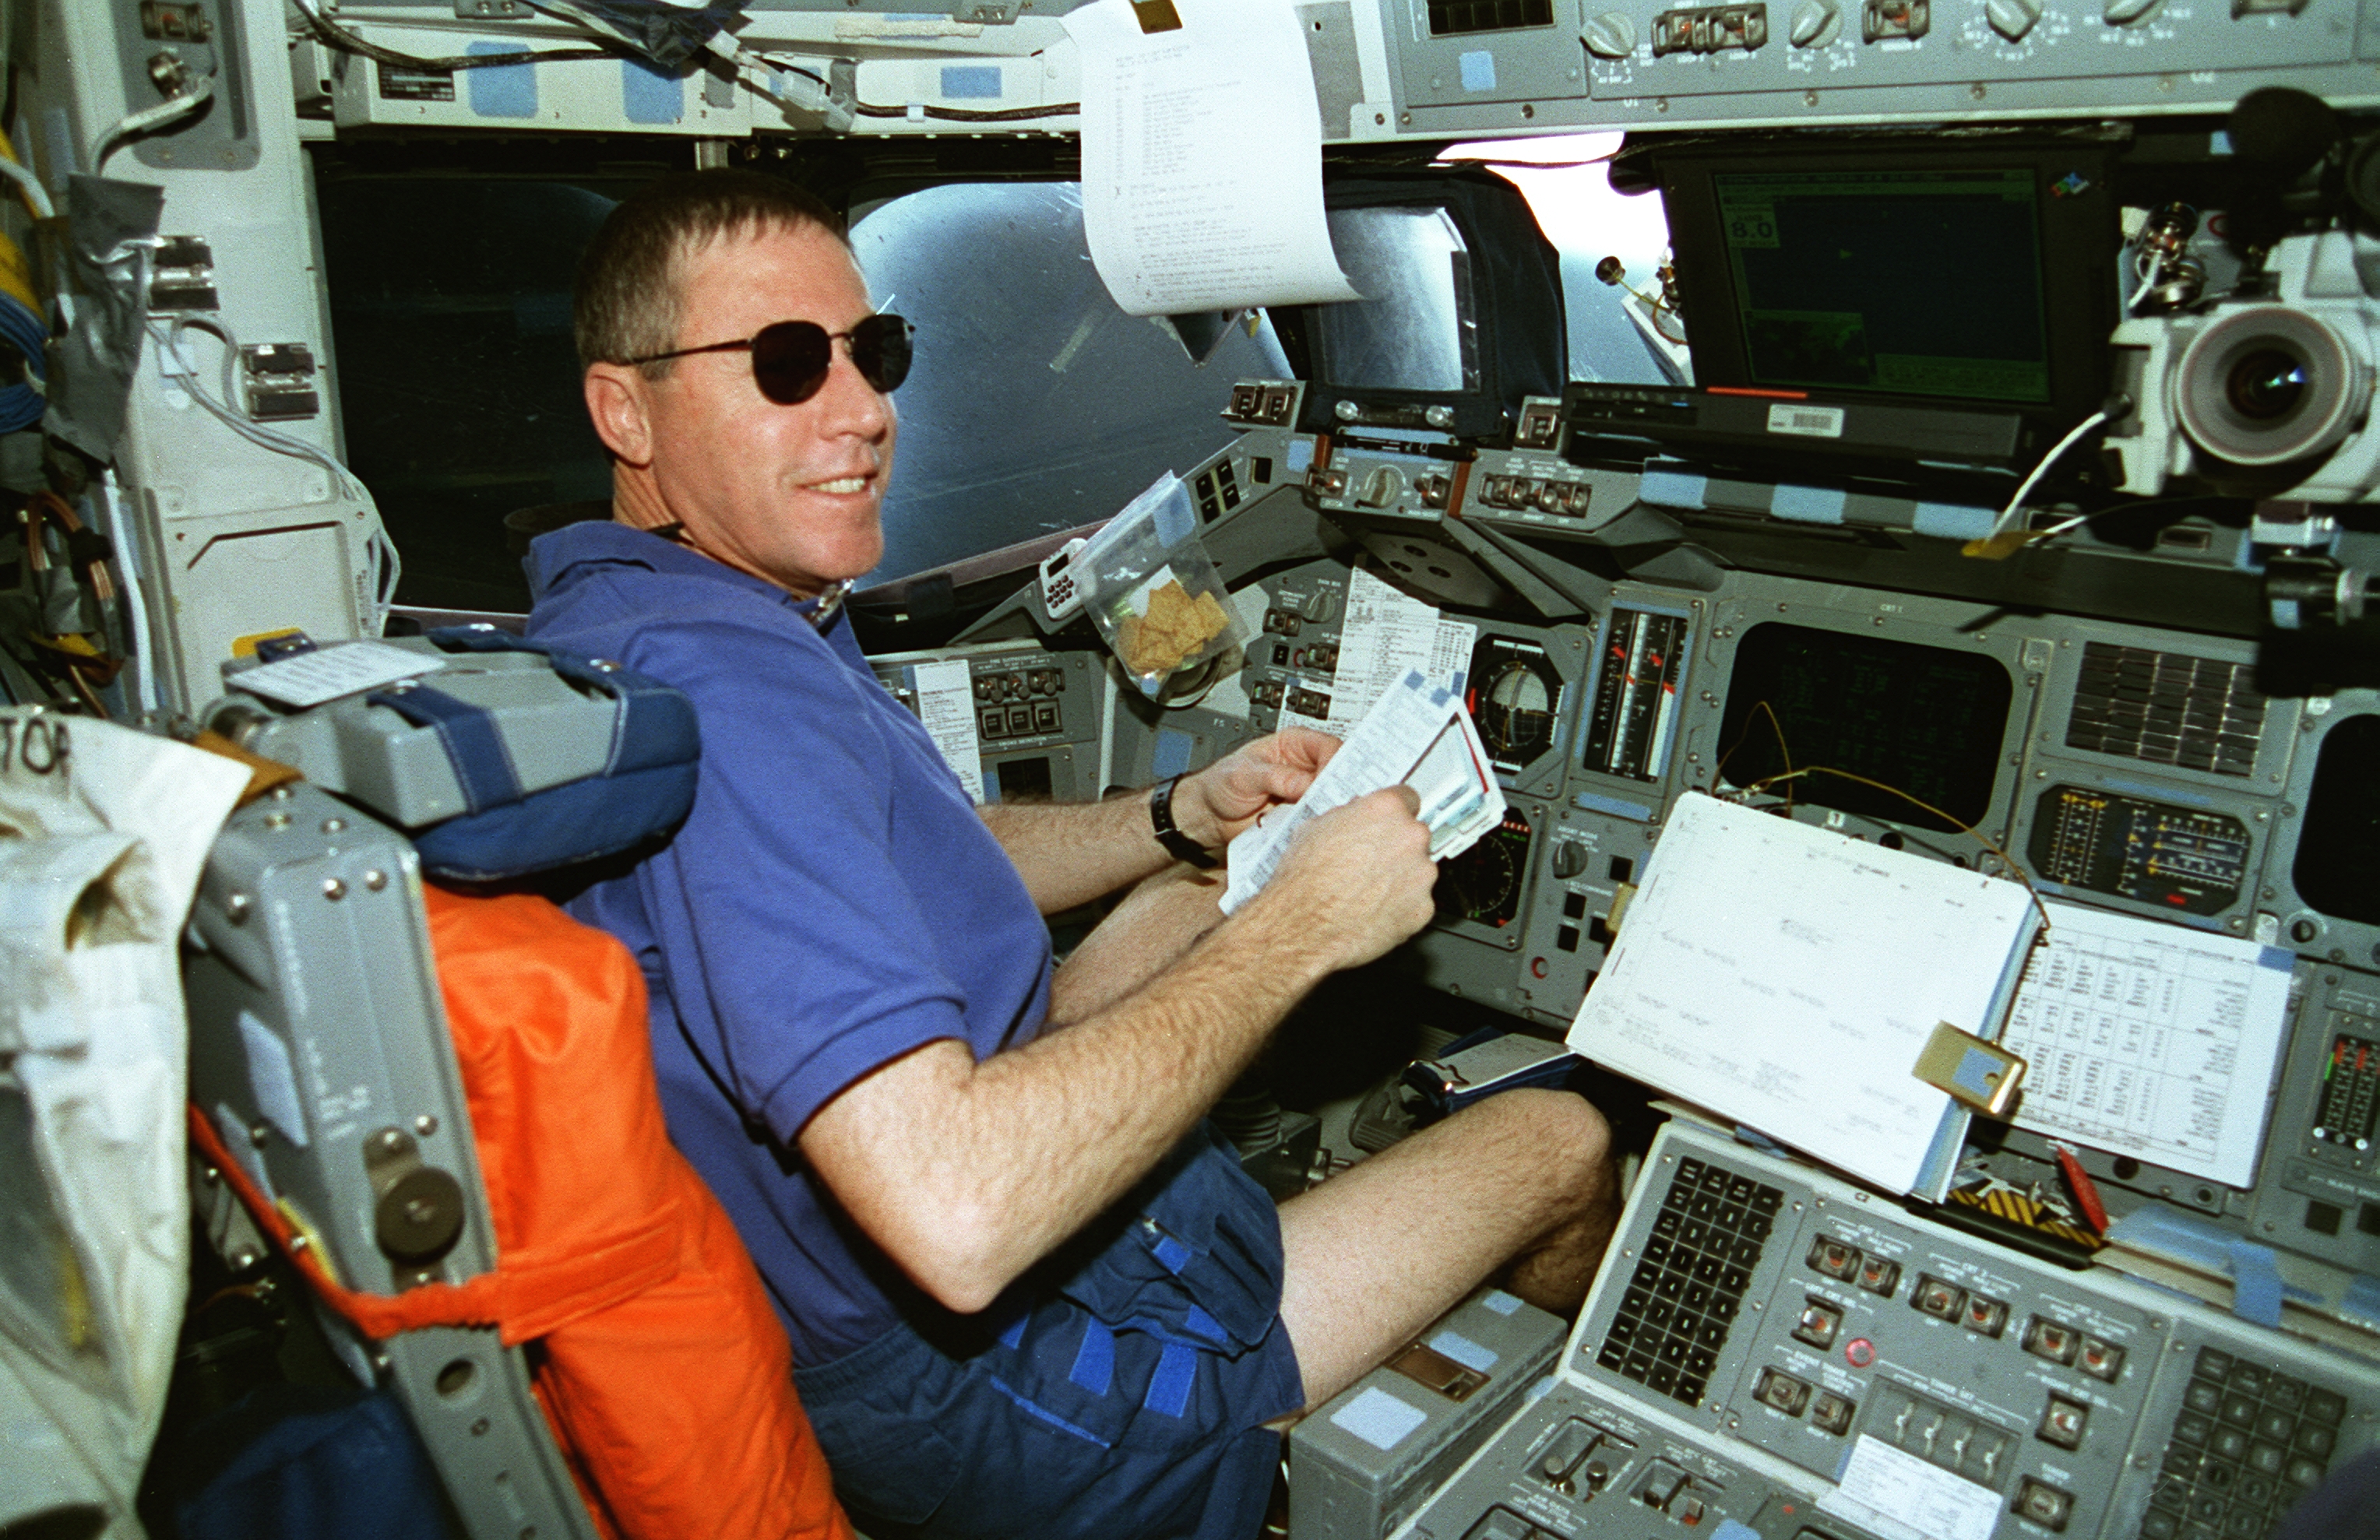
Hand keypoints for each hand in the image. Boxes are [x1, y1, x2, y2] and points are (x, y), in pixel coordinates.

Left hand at [1175, 729, 1339, 846]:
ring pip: (1332, 799)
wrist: (1209, 814)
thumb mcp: (1244, 775)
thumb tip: (1306, 783)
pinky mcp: (1301, 816)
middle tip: (1330, 804)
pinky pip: (1318, 820)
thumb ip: (1276, 777)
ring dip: (1328, 809)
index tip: (1328, 784)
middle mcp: (1305, 767)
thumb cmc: (1221, 784)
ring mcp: (1305, 793)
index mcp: (1295, 744)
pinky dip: (1317, 825)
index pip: (1329, 746)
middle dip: (1337, 789)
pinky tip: (1313, 829)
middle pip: (1338, 774)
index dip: (1335, 764)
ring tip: (1319, 818)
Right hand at [1256, 785, 1435, 970]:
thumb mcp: (1315, 829)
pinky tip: (1373, 910)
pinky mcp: (1423, 909)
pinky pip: (1417, 903)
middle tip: (1370, 862)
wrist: (1303, 926)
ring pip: (1418, 871)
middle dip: (1396, 847)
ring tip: (1367, 891)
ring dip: (1400, 878)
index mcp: (1385, 809)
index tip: (1387, 823)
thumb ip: (1347, 817)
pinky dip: (1401, 907)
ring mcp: (1421, 874)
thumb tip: (1354, 817)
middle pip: (1414, 835)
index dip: (1393, 813)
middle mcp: (1410, 837)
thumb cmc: (1305, 880)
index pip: (1407, 798)